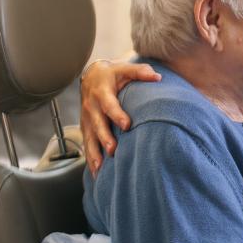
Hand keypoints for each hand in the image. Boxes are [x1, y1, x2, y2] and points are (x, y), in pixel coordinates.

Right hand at [80, 59, 160, 174]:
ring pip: (89, 138)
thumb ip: (140, 72)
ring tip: (99, 169)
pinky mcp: (86, 127)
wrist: (90, 77)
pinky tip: (95, 173)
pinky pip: (87, 144)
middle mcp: (92, 107)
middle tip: (113, 150)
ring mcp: (87, 119)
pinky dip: (90, 159)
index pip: (109, 105)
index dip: (117, 114)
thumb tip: (157, 77)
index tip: (127, 125)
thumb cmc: (112, 74)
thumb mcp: (124, 69)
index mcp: (102, 93)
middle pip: (98, 124)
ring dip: (94, 153)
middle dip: (104, 138)